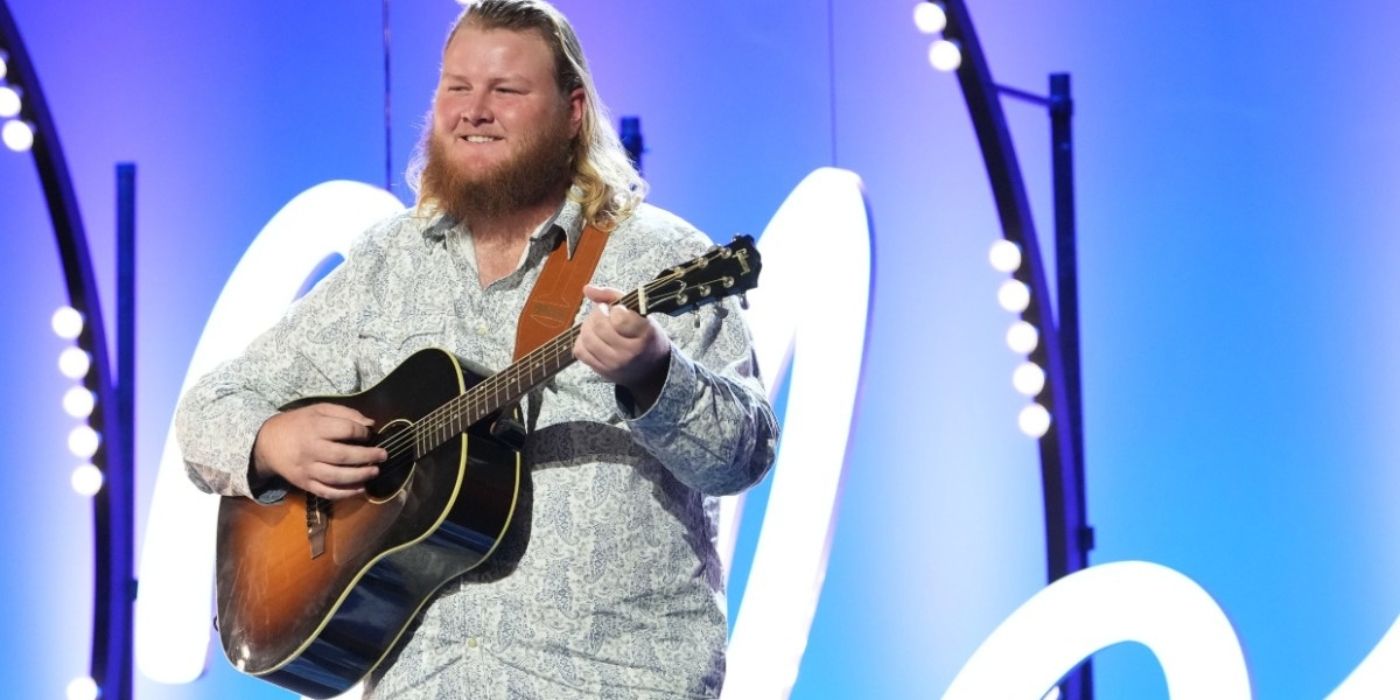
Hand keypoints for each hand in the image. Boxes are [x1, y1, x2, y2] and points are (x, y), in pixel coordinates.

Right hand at [251, 403, 386, 499]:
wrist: (267, 442)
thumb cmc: (298, 423)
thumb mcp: (318, 410)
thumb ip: (345, 413)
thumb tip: (371, 423)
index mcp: (315, 428)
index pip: (346, 430)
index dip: (362, 432)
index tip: (369, 434)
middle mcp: (311, 450)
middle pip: (344, 456)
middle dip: (367, 456)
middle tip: (383, 455)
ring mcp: (307, 469)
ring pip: (337, 477)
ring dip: (360, 476)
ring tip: (375, 471)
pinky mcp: (305, 484)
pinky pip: (327, 492)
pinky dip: (345, 494)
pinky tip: (360, 489)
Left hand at [573, 284, 671, 410]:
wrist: (651, 370)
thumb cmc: (645, 336)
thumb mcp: (640, 313)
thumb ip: (614, 296)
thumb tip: (587, 289)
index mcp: (644, 334)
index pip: (619, 318)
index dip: (615, 309)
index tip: (619, 310)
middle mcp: (629, 352)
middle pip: (599, 326)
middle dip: (598, 313)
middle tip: (604, 312)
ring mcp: (614, 364)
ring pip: (587, 337)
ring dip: (588, 325)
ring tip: (598, 324)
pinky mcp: (602, 371)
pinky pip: (580, 351)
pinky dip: (582, 340)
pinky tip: (594, 337)